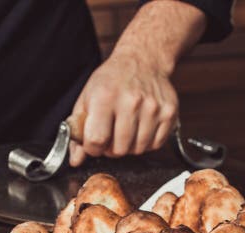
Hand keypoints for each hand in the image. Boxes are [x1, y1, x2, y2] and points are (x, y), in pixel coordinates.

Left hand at [68, 50, 178, 166]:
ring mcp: (152, 108)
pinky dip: (147, 141)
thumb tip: (75, 160)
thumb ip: (78, 130)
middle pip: (119, 149)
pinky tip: (141, 127)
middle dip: (111, 148)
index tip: (94, 142)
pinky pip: (156, 144)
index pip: (96, 140)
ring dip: (130, 145)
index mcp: (105, 97)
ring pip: (138, 150)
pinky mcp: (168, 112)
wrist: (142, 60)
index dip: (92, 148)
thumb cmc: (112, 80)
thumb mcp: (87, 99)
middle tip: (111, 134)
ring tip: (126, 129)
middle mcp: (130, 102)